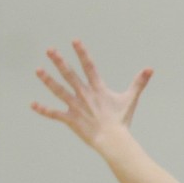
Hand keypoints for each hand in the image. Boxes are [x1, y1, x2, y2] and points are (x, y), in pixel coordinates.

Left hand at [31, 40, 152, 148]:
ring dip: (48, 80)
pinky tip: (33, 104)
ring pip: (59, 91)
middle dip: (59, 62)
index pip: (89, 67)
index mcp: (98, 89)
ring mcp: (76, 107)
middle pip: (70, 75)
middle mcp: (85, 95)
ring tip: (38, 70)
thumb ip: (139, 83)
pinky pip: (55, 114)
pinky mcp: (71, 120)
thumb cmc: (122, 121)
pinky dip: (44, 110)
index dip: (82, 53)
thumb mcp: (130, 100)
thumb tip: (150, 69)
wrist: (114, 142)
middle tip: (50, 50)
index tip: (74, 40)